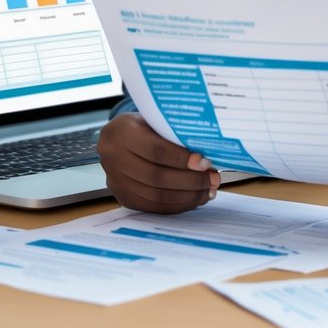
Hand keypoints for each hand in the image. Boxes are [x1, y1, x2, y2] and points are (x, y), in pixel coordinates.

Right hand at [96, 113, 218, 213]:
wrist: (115, 139)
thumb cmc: (141, 127)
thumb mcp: (153, 120)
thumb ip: (173, 135)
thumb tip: (207, 154)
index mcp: (122, 133)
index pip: (156, 150)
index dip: (182, 159)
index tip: (205, 163)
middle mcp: (114, 159)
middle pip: (157, 177)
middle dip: (191, 181)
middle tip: (213, 179)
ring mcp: (116, 182)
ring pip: (157, 196)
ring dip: (188, 196)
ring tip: (209, 191)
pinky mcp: (123, 198)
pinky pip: (154, 207)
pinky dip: (178, 205)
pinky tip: (195, 199)